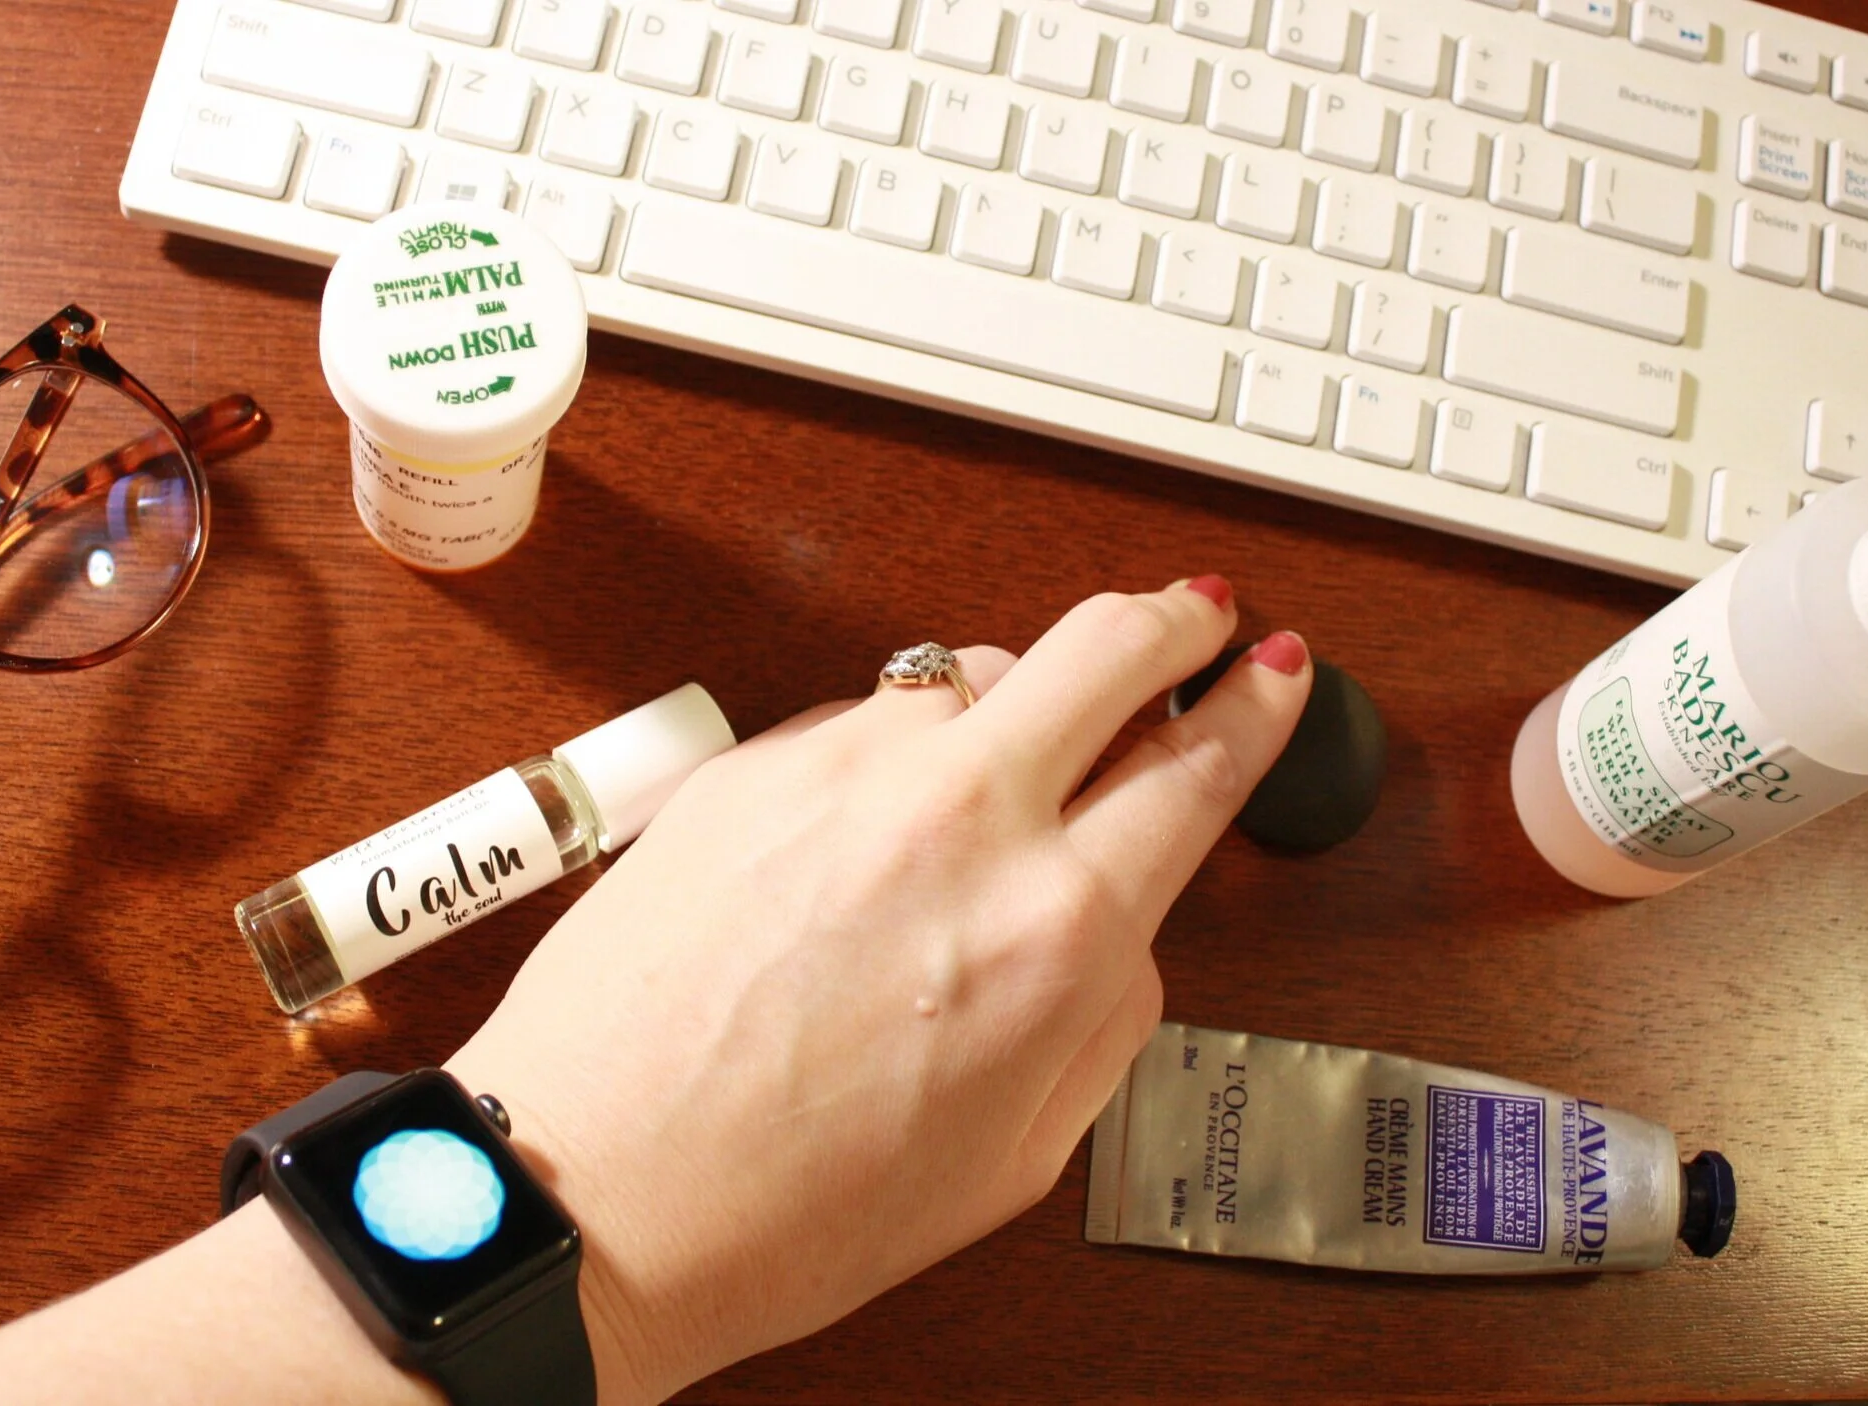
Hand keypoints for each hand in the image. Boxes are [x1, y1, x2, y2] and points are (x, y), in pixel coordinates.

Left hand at [445, 580, 1310, 1403]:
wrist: (592, 1193)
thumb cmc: (790, 1209)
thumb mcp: (1019, 1154)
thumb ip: (1106, 1016)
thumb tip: (1126, 921)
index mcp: (1055, 928)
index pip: (1200, 763)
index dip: (1258, 707)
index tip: (1276, 676)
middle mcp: (960, 819)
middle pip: (1108, 642)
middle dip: (1173, 618)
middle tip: (1196, 617)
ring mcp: (846, 772)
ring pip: (979, 666)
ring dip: (1021, 694)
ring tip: (1015, 759)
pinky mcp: (751, 762)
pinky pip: (869, 714)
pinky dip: (904, 745)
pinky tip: (881, 822)